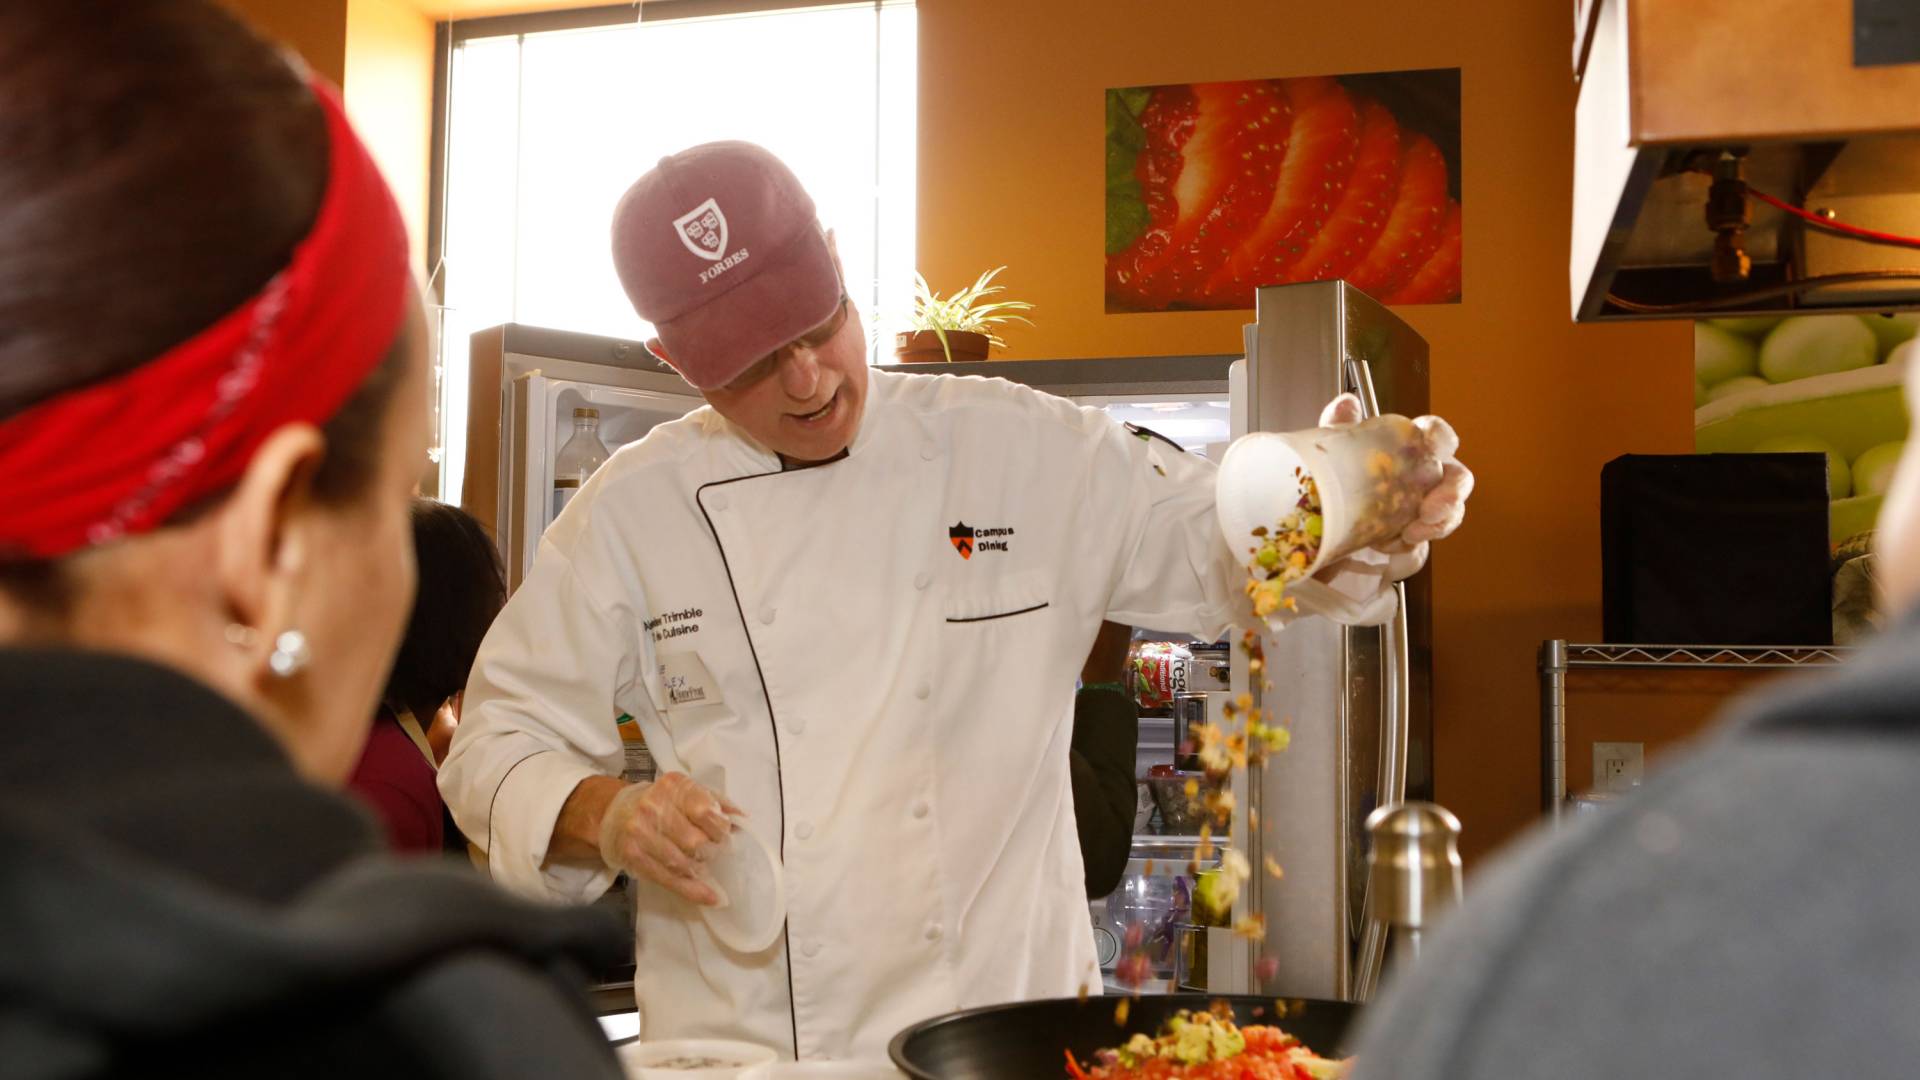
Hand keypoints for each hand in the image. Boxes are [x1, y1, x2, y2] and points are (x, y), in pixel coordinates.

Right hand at [597, 772, 741, 905]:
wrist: (618, 813)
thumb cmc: (662, 803)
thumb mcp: (688, 792)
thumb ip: (717, 803)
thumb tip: (743, 821)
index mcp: (673, 787)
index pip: (704, 811)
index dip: (720, 828)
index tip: (724, 835)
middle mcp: (654, 808)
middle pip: (695, 842)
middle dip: (711, 851)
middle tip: (713, 851)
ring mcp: (641, 833)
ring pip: (682, 863)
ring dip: (701, 869)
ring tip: (704, 865)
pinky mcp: (634, 856)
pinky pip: (668, 879)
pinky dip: (693, 891)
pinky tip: (710, 897)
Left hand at [1316, 392, 1474, 561]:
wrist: (1324, 523)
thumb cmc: (1340, 478)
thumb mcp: (1333, 450)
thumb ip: (1340, 425)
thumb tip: (1347, 403)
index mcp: (1414, 449)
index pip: (1439, 436)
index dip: (1442, 438)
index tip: (1437, 446)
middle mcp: (1427, 479)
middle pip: (1458, 480)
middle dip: (1452, 494)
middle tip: (1431, 510)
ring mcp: (1423, 513)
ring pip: (1448, 517)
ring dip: (1436, 526)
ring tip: (1410, 534)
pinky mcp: (1412, 543)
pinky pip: (1419, 549)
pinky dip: (1405, 548)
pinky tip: (1385, 545)